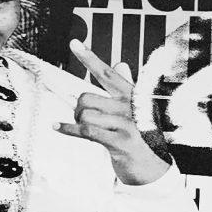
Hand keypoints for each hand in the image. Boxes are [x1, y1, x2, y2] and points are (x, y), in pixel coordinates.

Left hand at [60, 44, 168, 184]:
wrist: (155, 168)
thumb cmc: (142, 136)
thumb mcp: (135, 110)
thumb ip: (125, 87)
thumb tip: (119, 64)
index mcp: (133, 96)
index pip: (108, 73)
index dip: (89, 58)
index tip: (74, 43)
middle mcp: (131, 107)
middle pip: (87, 97)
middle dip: (78, 108)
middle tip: (82, 118)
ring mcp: (127, 125)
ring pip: (85, 114)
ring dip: (77, 121)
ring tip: (85, 128)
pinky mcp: (121, 142)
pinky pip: (86, 130)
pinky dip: (68, 129)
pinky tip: (57, 126)